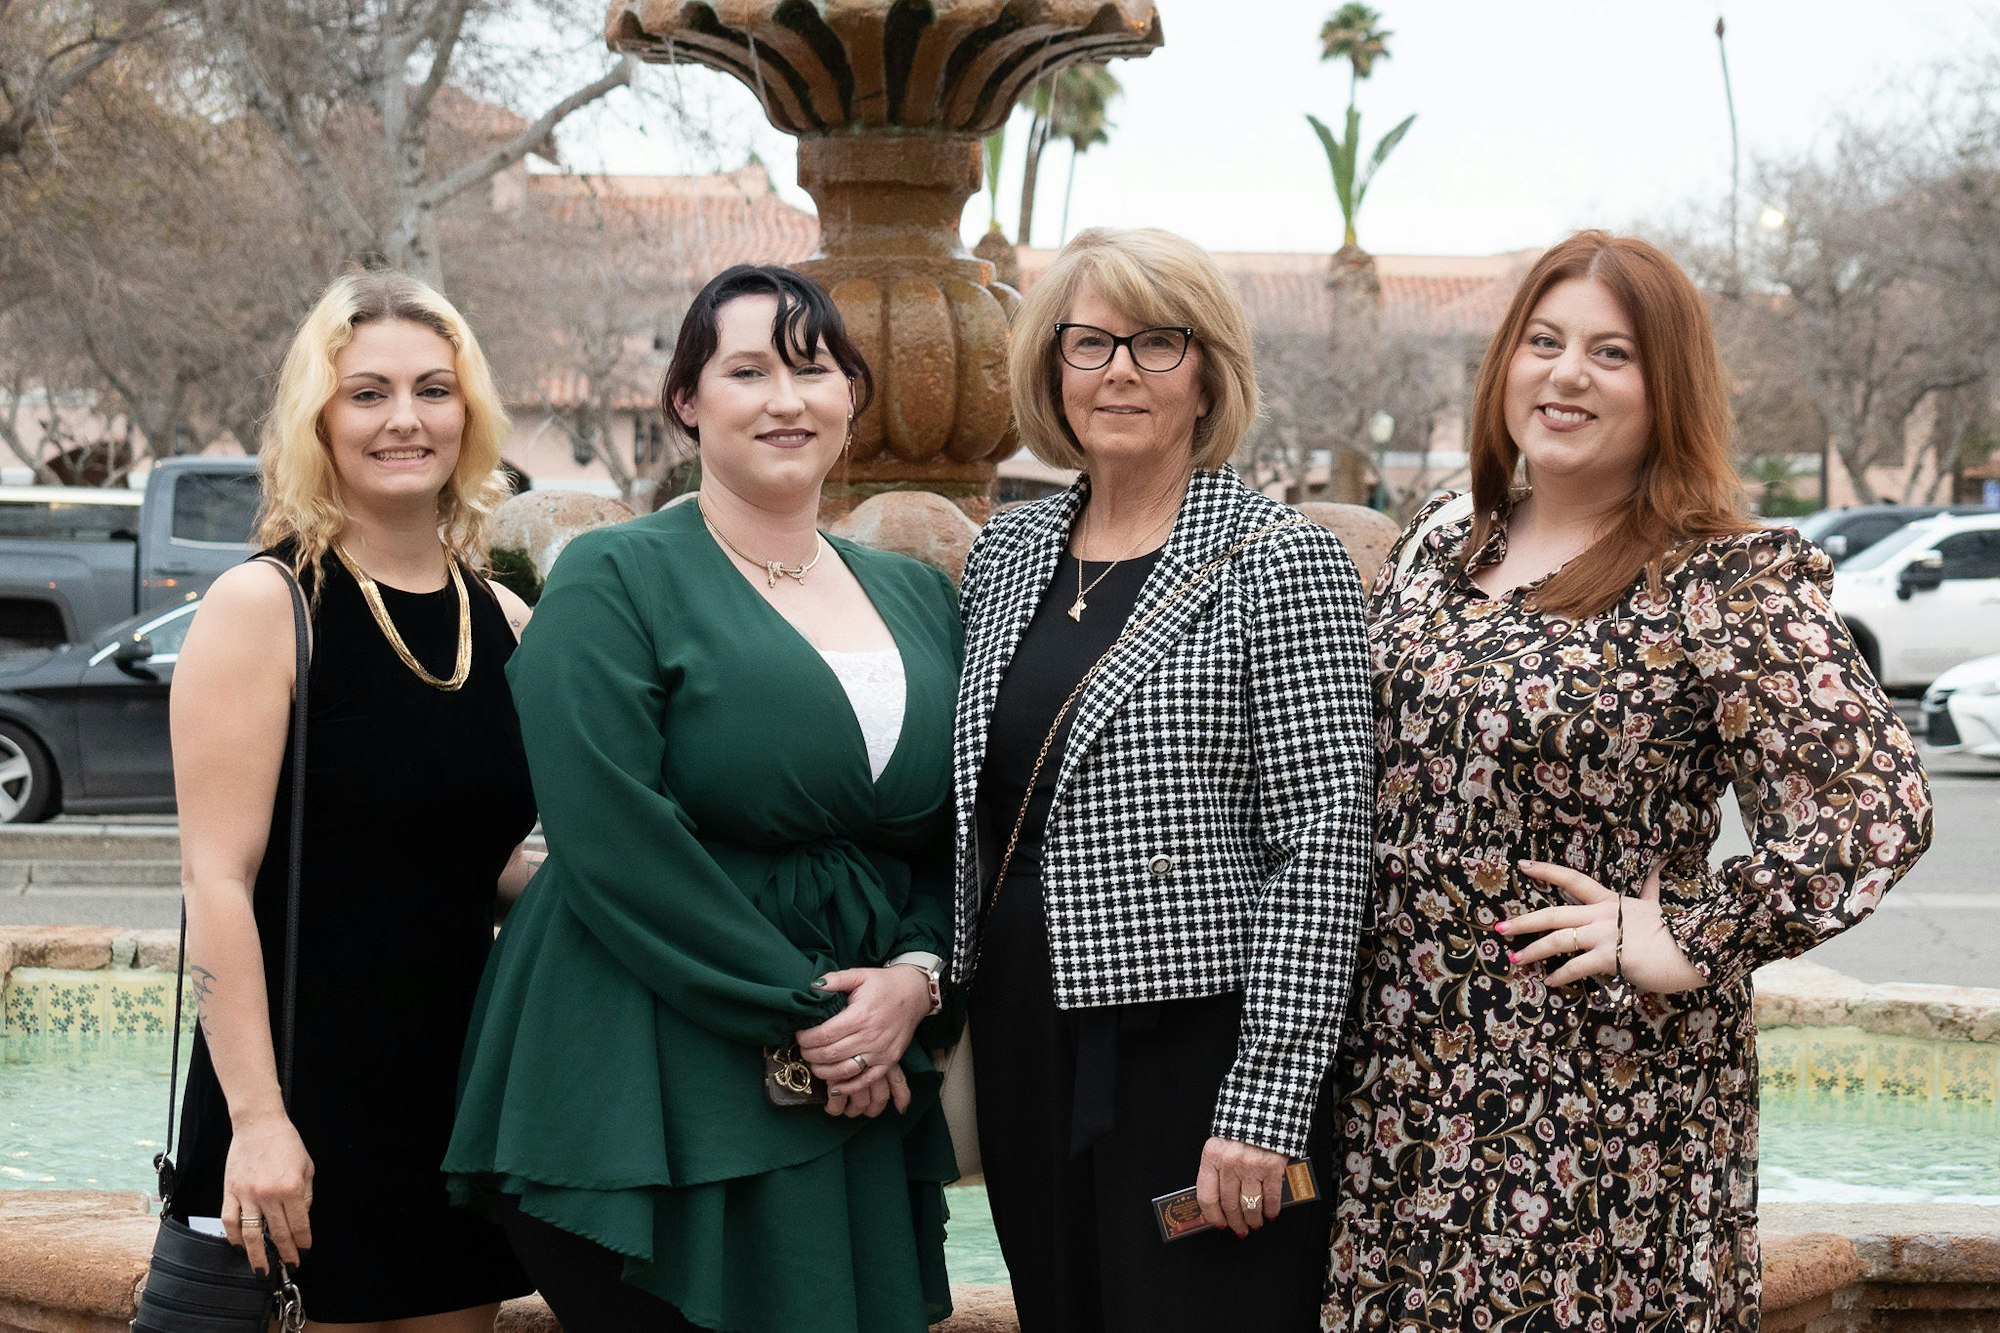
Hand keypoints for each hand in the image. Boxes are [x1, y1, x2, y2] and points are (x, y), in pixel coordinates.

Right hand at [220, 1109, 312, 1272]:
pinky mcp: (230, 1191)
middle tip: (289, 1266)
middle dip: (285, 1253)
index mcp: (291, 1188)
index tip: (303, 1253)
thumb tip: (302, 1217)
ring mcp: (247, 1194)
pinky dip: (233, 1237)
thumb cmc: (285, 1142)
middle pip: (277, 1233)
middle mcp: (268, 1194)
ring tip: (261, 1269)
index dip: (302, 1242)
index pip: (299, 1224)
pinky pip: (229, 1221)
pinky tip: (239, 1247)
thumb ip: (306, 1194)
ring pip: (250, 1234)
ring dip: (257, 1255)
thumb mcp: (307, 1167)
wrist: (258, 1124)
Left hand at [796, 966, 929, 1108]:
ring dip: (824, 1072)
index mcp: (860, 1015)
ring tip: (815, 1064)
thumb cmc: (884, 984)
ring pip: (845, 1071)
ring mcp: (881, 1052)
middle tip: (803, 1050)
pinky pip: (866, 1081)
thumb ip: (835, 980)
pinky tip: (835, 1086)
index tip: (799, 1036)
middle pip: (830, 1054)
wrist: (915, 993)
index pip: (824, 1035)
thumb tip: (813, 987)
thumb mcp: (860, 975)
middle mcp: (870, 1036)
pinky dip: (848, 1087)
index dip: (806, 1039)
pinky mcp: (889, 1061)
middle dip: (810, 1055)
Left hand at [1195, 1136, 1287, 1237]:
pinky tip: (1270, 1214)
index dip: (1212, 1215)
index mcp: (1212, 1156)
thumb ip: (1218, 1168)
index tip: (1218, 1224)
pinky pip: (1271, 1197)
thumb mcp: (1222, 1143)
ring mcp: (1251, 1166)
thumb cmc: (1242, 1126)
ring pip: (1250, 1205)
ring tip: (1255, 1224)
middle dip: (1235, 1222)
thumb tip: (1218, 1200)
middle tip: (1239, 1229)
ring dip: (1253, 1220)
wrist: (1266, 1106)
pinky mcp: (1272, 1167)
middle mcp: (1229, 1163)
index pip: (1206, 1196)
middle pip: (1229, 1204)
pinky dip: (1271, 1209)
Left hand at [1502, 860, 1705, 994]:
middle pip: (1553, 914)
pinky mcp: (1611, 957)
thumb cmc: (1676, 930)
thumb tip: (1658, 866)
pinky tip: (1550, 982)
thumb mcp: (1657, 904)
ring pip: (1558, 940)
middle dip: (1524, 921)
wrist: (1696, 948)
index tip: (1522, 865)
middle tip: (1500, 928)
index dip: (1547, 871)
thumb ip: (1650, 888)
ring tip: (1515, 960)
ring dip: (1533, 951)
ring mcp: (1604, 935)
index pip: (1573, 880)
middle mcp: (1601, 915)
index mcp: (1609, 901)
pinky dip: (1561, 975)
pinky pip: (1577, 967)